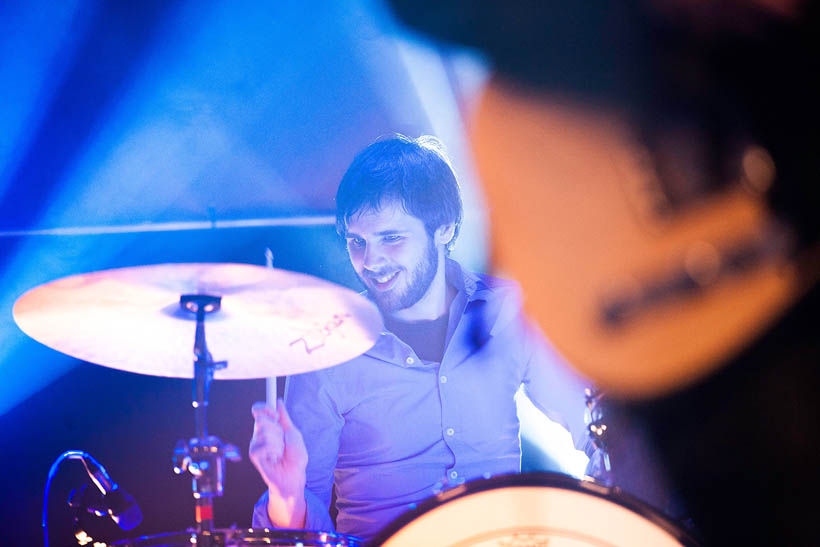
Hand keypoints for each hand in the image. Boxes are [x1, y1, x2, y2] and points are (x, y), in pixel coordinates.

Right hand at [249, 400, 307, 526]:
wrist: (293, 475)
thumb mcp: (294, 434)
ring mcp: (255, 443)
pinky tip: (275, 457)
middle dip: (276, 429)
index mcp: (269, 426)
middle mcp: (260, 433)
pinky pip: (263, 445)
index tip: (274, 414)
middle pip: (261, 419)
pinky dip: (273, 450)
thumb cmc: (295, 456)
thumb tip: (278, 401)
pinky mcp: (254, 454)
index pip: (258, 410)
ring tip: (280, 452)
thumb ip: (285, 418)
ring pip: (264, 432)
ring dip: (278, 442)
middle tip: (282, 441)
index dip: (264, 408)